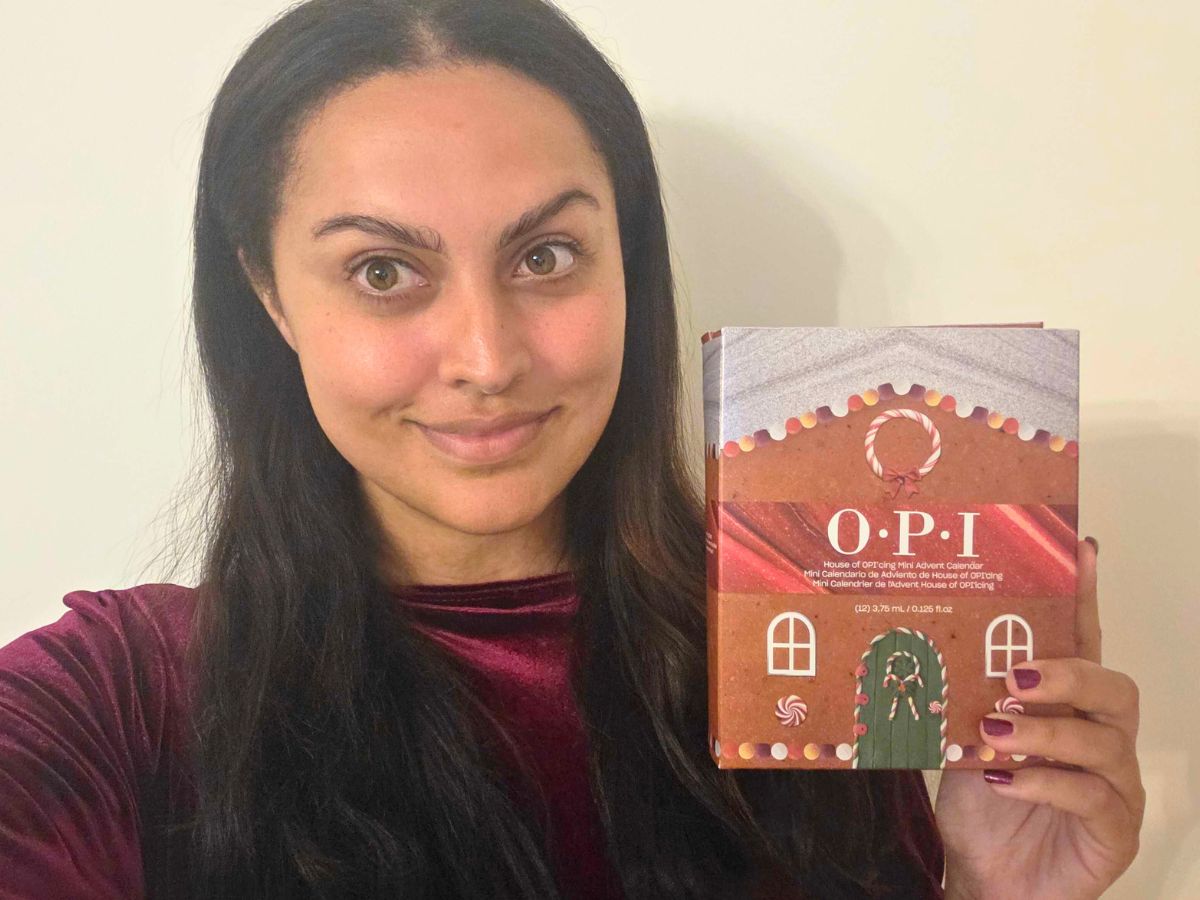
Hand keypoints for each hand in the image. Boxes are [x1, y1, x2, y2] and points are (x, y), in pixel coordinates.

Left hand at [934, 538, 1143, 899]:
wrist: (984, 877)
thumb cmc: (979, 804)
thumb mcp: (961, 739)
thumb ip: (960, 697)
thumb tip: (915, 640)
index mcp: (1067, 706)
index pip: (1083, 643)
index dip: (1085, 598)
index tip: (1082, 550)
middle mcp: (1101, 738)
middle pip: (1114, 688)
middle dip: (1068, 675)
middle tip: (1016, 677)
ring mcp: (1114, 785)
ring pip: (1105, 742)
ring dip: (1047, 732)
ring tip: (995, 732)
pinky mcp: (1114, 831)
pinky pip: (1095, 798)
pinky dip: (1046, 783)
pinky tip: (1004, 780)